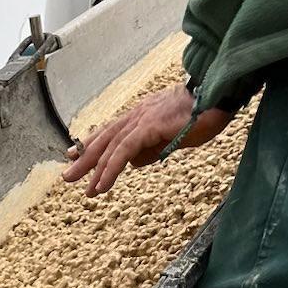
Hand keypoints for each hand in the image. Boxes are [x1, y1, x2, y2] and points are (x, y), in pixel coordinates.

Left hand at [63, 81, 233, 196]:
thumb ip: (152, 148)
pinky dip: (111, 168)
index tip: (74, 154)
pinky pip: (124, 150)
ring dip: (95, 169)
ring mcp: (142, 119)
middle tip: (68, 176)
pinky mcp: (149, 126)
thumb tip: (134, 162)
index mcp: (142, 115)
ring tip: (86, 190)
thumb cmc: (202, 115)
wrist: (219, 98)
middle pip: (105, 139)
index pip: (111, 131)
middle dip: (85, 158)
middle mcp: (137, 115)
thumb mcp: (172, 137)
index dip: (92, 143)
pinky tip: (102, 185)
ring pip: (111, 146)